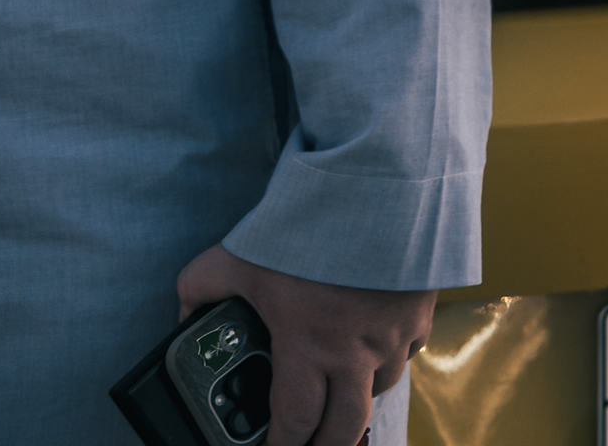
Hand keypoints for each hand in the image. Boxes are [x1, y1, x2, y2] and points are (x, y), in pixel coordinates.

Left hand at [171, 245, 432, 445]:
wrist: (383, 184)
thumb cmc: (309, 224)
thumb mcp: (236, 256)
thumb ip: (200, 291)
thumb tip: (185, 318)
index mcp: (309, 347)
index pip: (295, 423)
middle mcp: (358, 352)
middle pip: (346, 427)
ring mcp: (395, 334)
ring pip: (380, 389)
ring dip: (358, 398)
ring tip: (339, 394)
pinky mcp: (422, 310)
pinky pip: (408, 351)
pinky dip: (390, 358)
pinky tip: (374, 346)